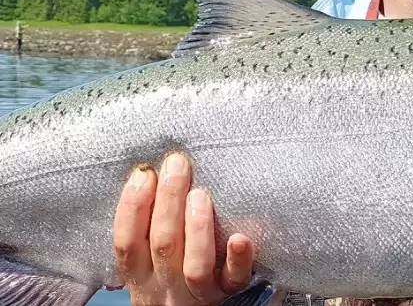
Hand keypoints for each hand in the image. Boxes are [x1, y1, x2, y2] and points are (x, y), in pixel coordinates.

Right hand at [112, 152, 256, 304]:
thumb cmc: (170, 273)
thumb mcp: (148, 258)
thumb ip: (150, 225)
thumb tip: (150, 173)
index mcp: (139, 273)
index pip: (126, 241)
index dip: (132, 205)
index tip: (145, 172)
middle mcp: (164, 286)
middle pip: (163, 245)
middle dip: (168, 200)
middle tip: (177, 164)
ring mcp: (196, 293)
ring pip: (195, 266)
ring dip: (197, 227)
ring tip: (200, 195)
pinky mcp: (228, 294)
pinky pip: (233, 280)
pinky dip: (237, 259)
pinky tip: (240, 238)